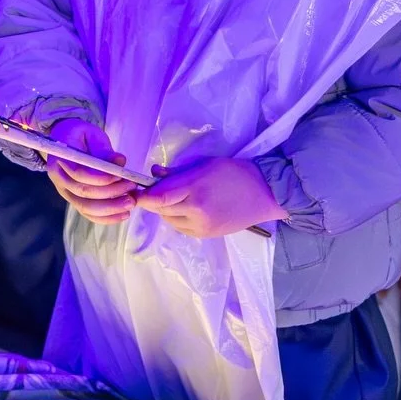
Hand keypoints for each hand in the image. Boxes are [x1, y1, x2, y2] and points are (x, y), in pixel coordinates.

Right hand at [45, 118, 137, 224]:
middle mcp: (59, 178)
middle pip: (83, 192)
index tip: (121, 176)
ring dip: (110, 208)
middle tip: (131, 188)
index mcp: (60, 159)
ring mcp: (65, 191)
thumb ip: (103, 148)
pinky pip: (88, 214)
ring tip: (131, 202)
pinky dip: (106, 218)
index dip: (102, 178)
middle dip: (110, 193)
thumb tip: (120, 161)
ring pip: (86, 207)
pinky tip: (123, 215)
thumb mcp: (91, 133)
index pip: (79, 174)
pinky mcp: (73, 200)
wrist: (64, 140)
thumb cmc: (79, 134)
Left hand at [140, 157, 288, 237]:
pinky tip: (185, 207)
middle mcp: (196, 210)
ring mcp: (201, 226)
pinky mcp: (206, 235)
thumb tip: (154, 173)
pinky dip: (176, 217)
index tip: (135, 190)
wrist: (265, 194)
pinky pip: (180, 227)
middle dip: (153, 200)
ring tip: (174, 197)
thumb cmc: (235, 173)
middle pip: (161, 209)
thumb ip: (178, 172)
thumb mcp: (204, 165)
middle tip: (153, 189)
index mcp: (195, 188)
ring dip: (165, 209)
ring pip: (169, 219)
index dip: (143, 195)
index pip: (158, 197)